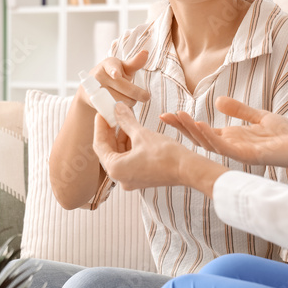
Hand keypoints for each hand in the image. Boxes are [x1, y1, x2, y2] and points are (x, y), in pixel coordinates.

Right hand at [80, 50, 150, 106]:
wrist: (91, 89)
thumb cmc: (114, 76)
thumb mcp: (124, 68)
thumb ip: (135, 62)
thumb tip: (146, 52)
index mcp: (108, 64)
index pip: (112, 68)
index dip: (114, 71)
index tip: (116, 75)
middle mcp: (99, 75)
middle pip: (124, 88)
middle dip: (138, 94)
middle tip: (145, 97)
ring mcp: (94, 88)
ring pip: (120, 100)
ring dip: (130, 103)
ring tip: (130, 100)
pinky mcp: (93, 102)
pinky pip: (112, 109)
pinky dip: (120, 110)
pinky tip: (122, 108)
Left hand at [93, 103, 225, 194]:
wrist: (188, 169)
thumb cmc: (165, 155)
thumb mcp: (141, 134)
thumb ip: (126, 121)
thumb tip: (117, 108)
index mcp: (115, 169)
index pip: (100, 145)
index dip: (100, 126)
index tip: (102, 113)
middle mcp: (120, 178)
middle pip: (109, 150)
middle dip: (111, 131)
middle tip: (112, 114)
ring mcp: (131, 180)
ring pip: (120, 155)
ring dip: (121, 137)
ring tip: (125, 119)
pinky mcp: (141, 178)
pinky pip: (129, 159)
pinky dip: (130, 146)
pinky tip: (134, 131)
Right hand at [159, 95, 287, 170]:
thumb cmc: (286, 135)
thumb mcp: (259, 116)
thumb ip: (239, 110)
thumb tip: (218, 100)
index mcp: (232, 138)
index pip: (202, 131)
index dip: (185, 123)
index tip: (167, 113)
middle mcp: (232, 147)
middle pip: (200, 137)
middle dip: (182, 127)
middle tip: (164, 116)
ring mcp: (239, 153)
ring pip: (209, 143)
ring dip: (193, 131)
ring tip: (179, 118)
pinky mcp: (249, 156)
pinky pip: (227, 147)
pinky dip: (213, 138)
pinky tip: (202, 126)